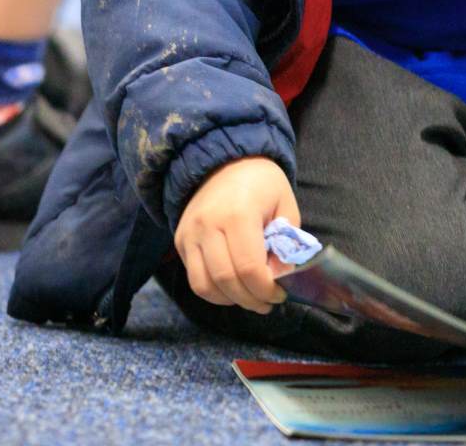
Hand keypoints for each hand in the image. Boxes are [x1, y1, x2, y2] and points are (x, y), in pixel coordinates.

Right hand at [174, 156, 300, 313]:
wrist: (225, 161)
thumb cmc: (262, 183)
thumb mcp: (285, 205)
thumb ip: (285, 242)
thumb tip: (279, 277)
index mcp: (238, 214)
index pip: (249, 268)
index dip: (265, 290)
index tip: (280, 295)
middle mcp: (208, 225)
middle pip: (226, 281)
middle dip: (250, 300)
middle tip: (268, 303)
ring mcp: (189, 233)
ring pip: (204, 286)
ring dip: (230, 301)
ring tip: (250, 299)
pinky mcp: (180, 240)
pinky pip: (194, 278)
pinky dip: (214, 291)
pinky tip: (232, 289)